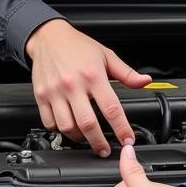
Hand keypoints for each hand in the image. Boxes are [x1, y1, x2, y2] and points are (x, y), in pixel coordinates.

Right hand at [25, 20, 150, 155]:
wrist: (48, 36)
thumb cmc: (77, 46)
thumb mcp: (106, 55)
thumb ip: (126, 73)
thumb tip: (145, 81)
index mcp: (93, 75)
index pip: (111, 108)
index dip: (122, 128)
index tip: (127, 139)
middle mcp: (73, 84)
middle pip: (88, 123)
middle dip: (99, 142)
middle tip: (106, 150)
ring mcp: (55, 92)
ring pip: (67, 127)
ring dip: (79, 138)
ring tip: (87, 139)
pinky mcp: (41, 96)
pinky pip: (49, 122)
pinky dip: (59, 130)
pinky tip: (69, 128)